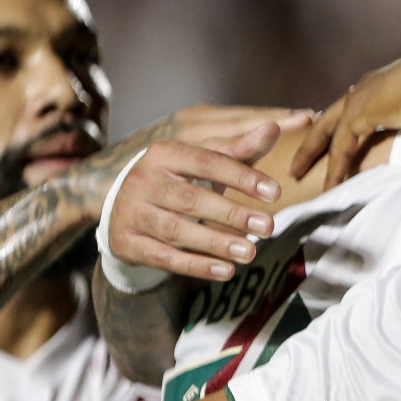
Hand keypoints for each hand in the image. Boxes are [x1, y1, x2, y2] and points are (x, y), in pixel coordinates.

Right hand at [105, 125, 287, 281]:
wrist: (124, 205)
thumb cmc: (178, 179)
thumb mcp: (204, 161)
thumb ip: (240, 149)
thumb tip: (274, 129)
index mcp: (164, 154)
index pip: (207, 162)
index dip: (241, 177)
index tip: (276, 192)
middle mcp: (143, 181)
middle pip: (192, 199)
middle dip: (232, 214)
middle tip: (268, 226)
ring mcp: (131, 212)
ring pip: (177, 230)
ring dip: (216, 243)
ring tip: (250, 252)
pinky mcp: (126, 242)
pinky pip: (164, 257)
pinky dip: (197, 266)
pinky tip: (226, 271)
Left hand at [292, 47, 400, 186]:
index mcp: (381, 84)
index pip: (351, 109)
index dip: (338, 127)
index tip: (328, 143)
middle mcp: (366, 88)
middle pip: (328, 118)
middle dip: (312, 140)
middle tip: (296, 160)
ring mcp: (360, 98)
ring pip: (326, 132)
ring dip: (309, 154)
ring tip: (295, 175)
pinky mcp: (360, 112)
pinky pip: (340, 146)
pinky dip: (334, 167)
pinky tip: (329, 186)